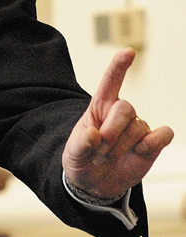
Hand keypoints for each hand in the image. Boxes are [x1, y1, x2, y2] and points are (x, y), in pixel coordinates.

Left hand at [62, 48, 173, 200]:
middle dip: (111, 132)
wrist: (94, 184)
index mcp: (99, 107)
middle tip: (99, 151)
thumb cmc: (82, 159)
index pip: (110, 81)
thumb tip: (93, 134)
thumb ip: (80, 143)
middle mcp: (120, 113)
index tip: (128, 52)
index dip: (119, 66)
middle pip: (125, 108)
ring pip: (138, 127)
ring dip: (122, 147)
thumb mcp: (73, 153)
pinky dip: (154, 142)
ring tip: (107, 158)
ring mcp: (137, 127)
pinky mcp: (152, 143)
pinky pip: (163, 135)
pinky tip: (140, 151)